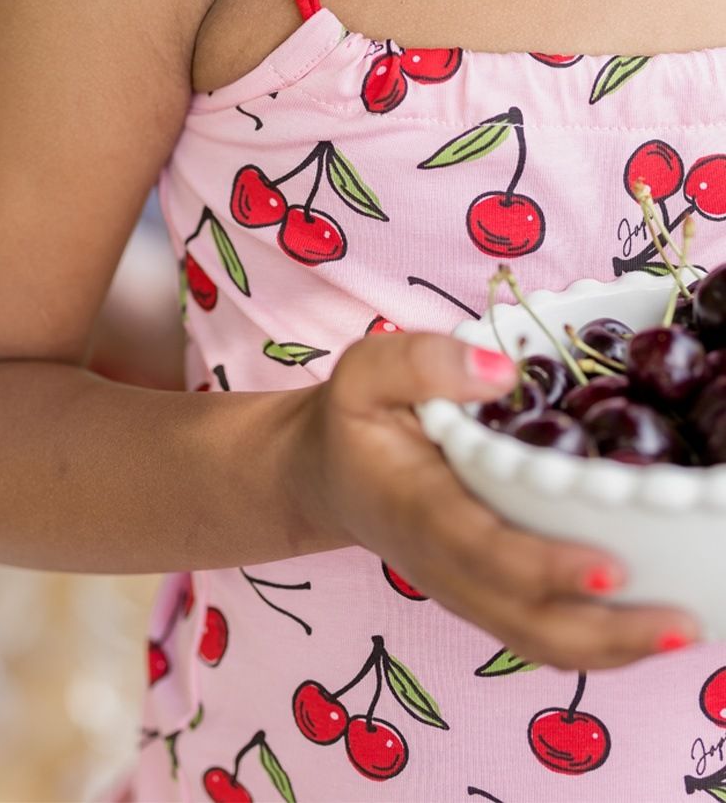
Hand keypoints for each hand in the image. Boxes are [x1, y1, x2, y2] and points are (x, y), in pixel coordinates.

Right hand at [294, 331, 701, 669]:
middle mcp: (444, 565)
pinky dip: (599, 643)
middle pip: (525, 622)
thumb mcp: (365, 371)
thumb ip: (421, 361)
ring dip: (612, 649)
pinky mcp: (485, 597)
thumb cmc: (355, 419)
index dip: (545, 566)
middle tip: (679, 623)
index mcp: (417, 509)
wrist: (328, 474)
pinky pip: (541, 635)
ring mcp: (466, 590)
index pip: (484, 550)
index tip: (609, 565)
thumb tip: (502, 369)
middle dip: (604, 633)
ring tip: (681, 631)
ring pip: (539, 641)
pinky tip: (649, 626)